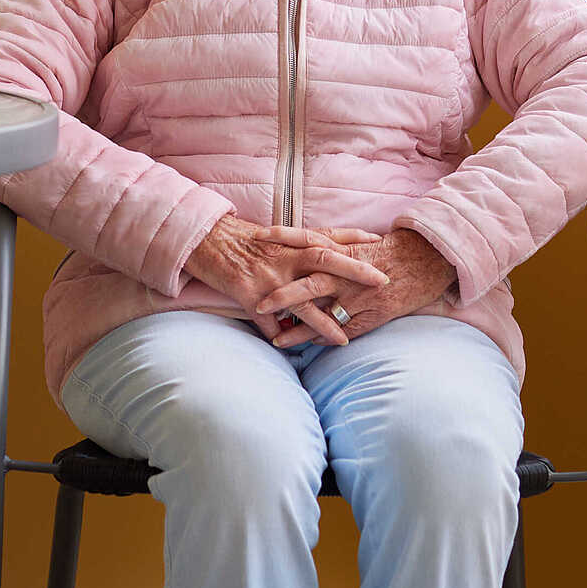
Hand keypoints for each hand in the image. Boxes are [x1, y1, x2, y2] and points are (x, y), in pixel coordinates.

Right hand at [183, 215, 393, 345]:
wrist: (204, 240)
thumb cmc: (239, 239)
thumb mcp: (272, 236)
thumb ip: (297, 245)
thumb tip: (325, 251)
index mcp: (290, 242)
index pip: (328, 237)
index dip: (354, 238)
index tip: (379, 242)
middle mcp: (283, 257)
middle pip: (325, 260)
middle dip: (355, 271)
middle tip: (382, 281)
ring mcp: (267, 277)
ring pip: (302, 301)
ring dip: (324, 322)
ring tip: (343, 340)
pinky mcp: (249, 295)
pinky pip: (268, 323)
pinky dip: (280, 338)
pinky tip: (291, 351)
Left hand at [253, 225, 457, 347]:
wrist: (427, 259)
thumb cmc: (390, 249)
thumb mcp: (358, 240)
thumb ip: (331, 245)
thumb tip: (302, 249)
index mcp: (343, 249)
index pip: (306, 238)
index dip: (281, 237)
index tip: (255, 236)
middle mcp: (348, 273)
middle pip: (308, 283)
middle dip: (282, 295)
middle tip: (257, 303)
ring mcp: (359, 296)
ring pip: (323, 314)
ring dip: (299, 328)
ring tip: (278, 339)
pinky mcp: (373, 315)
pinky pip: (344, 330)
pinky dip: (325, 338)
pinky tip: (309, 346)